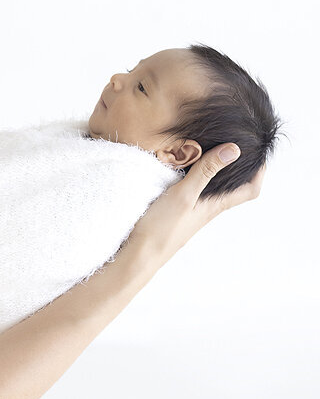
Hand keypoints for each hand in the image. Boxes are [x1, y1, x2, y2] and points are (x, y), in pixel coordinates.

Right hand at [128, 144, 265, 264]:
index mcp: (216, 204)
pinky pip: (197, 189)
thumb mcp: (185, 194)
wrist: (139, 254)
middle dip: (240, 166)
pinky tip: (186, 165)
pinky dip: (198, 174)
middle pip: (235, 187)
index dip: (260, 172)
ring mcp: (194, 209)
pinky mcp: (179, 210)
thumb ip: (206, 171)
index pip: (250, 190)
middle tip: (237, 144)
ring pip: (215, 187)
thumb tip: (234, 149)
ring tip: (213, 148)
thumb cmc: (162, 228)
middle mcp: (209, 207)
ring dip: (218, 169)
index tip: (259, 152)